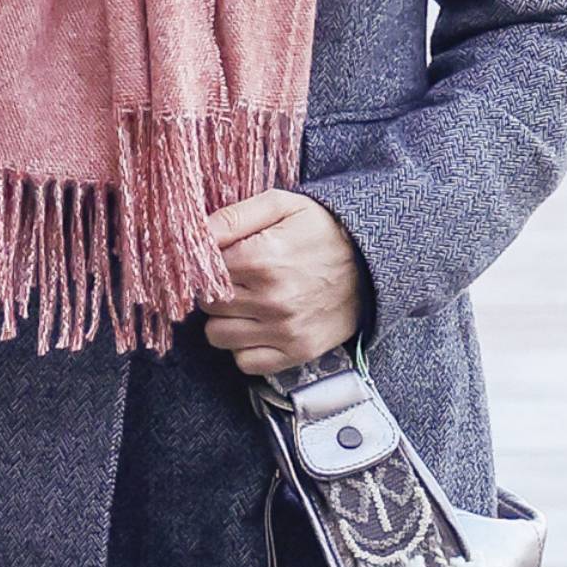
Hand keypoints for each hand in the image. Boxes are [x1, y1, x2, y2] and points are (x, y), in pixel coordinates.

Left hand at [201, 191, 362, 374]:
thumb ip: (232, 217)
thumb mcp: (280, 204)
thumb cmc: (321, 228)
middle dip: (214, 290)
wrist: (373, 261)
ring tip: (246, 302)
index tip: (217, 260)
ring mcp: (285, 330)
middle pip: (206, 304)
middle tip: (236, 279)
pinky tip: (259, 325)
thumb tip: (193, 232)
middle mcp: (271, 299)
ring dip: (225, 320)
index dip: (204, 264)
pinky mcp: (297, 352)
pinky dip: (245, 347)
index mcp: (262, 258)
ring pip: (217, 336)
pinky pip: (245, 362)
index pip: (201, 271)